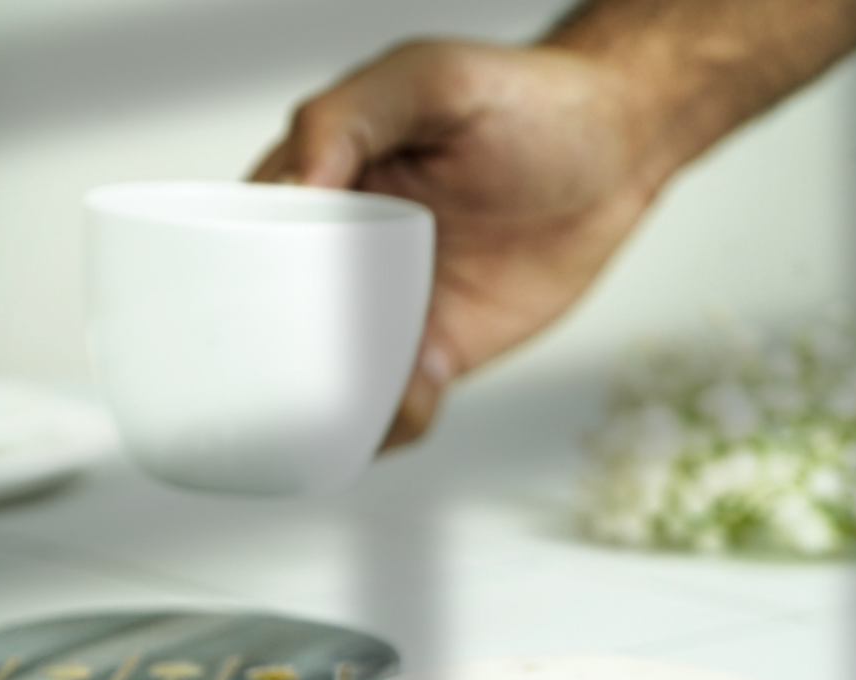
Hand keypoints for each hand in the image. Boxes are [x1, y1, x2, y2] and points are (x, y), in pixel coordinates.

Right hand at [250, 41, 653, 446]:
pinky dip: (396, 421)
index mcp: (317, 193)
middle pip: (281, 337)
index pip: (246, 256)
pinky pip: (393, 410)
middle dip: (286, 372)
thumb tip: (288, 189)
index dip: (240, 298)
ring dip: (343, 406)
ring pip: (331, 386)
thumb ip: (348, 118)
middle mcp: (341, 261)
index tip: (260, 325)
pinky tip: (425, 388)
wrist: (614, 159)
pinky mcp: (429, 354)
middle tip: (322, 372)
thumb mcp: (432, 81)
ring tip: (389, 380)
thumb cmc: (528, 105)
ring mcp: (384, 313)